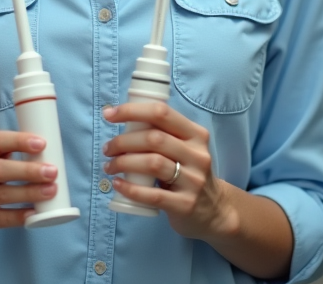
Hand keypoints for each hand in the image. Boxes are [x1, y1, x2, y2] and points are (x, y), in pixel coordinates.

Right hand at [0, 131, 57, 241]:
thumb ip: (8, 154)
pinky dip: (19, 216)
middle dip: (28, 170)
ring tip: (51, 191)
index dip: (18, 141)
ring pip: (1, 194)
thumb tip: (46, 152)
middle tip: (52, 172)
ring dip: (29, 192)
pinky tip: (35, 214)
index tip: (42, 144)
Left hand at [102, 103, 236, 240]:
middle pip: (154, 138)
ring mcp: (193, 180)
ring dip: (123, 163)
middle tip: (108, 149)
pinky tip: (118, 184)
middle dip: (123, 141)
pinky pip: (153, 195)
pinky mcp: (185, 204)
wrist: (215, 211)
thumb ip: (163, 135)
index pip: (162, 113)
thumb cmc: (190, 174)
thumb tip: (123, 121)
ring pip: (152, 163)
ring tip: (110, 167)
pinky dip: (131, 188)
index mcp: (196, 134)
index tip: (109, 115)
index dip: (132, 111)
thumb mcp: (185, 149)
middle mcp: (197, 154)